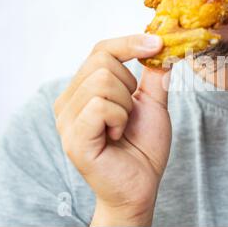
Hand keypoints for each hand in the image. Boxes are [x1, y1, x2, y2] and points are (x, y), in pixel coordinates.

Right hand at [54, 34, 171, 225]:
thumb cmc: (143, 146)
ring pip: (102, 81)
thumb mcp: (153, 103)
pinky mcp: (73, 137)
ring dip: (126, 105)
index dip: (130, 43)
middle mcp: (69, 100)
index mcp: (84, 89)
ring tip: (121, 127)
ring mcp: (67, 119)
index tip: (158, 43)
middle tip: (129, 113)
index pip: (101, 50)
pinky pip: (101, 106)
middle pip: (102, 61)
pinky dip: (119, 119)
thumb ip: (153, 75)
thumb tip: (160, 44)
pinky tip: (116, 137)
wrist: (141, 184)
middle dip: (129, 85)